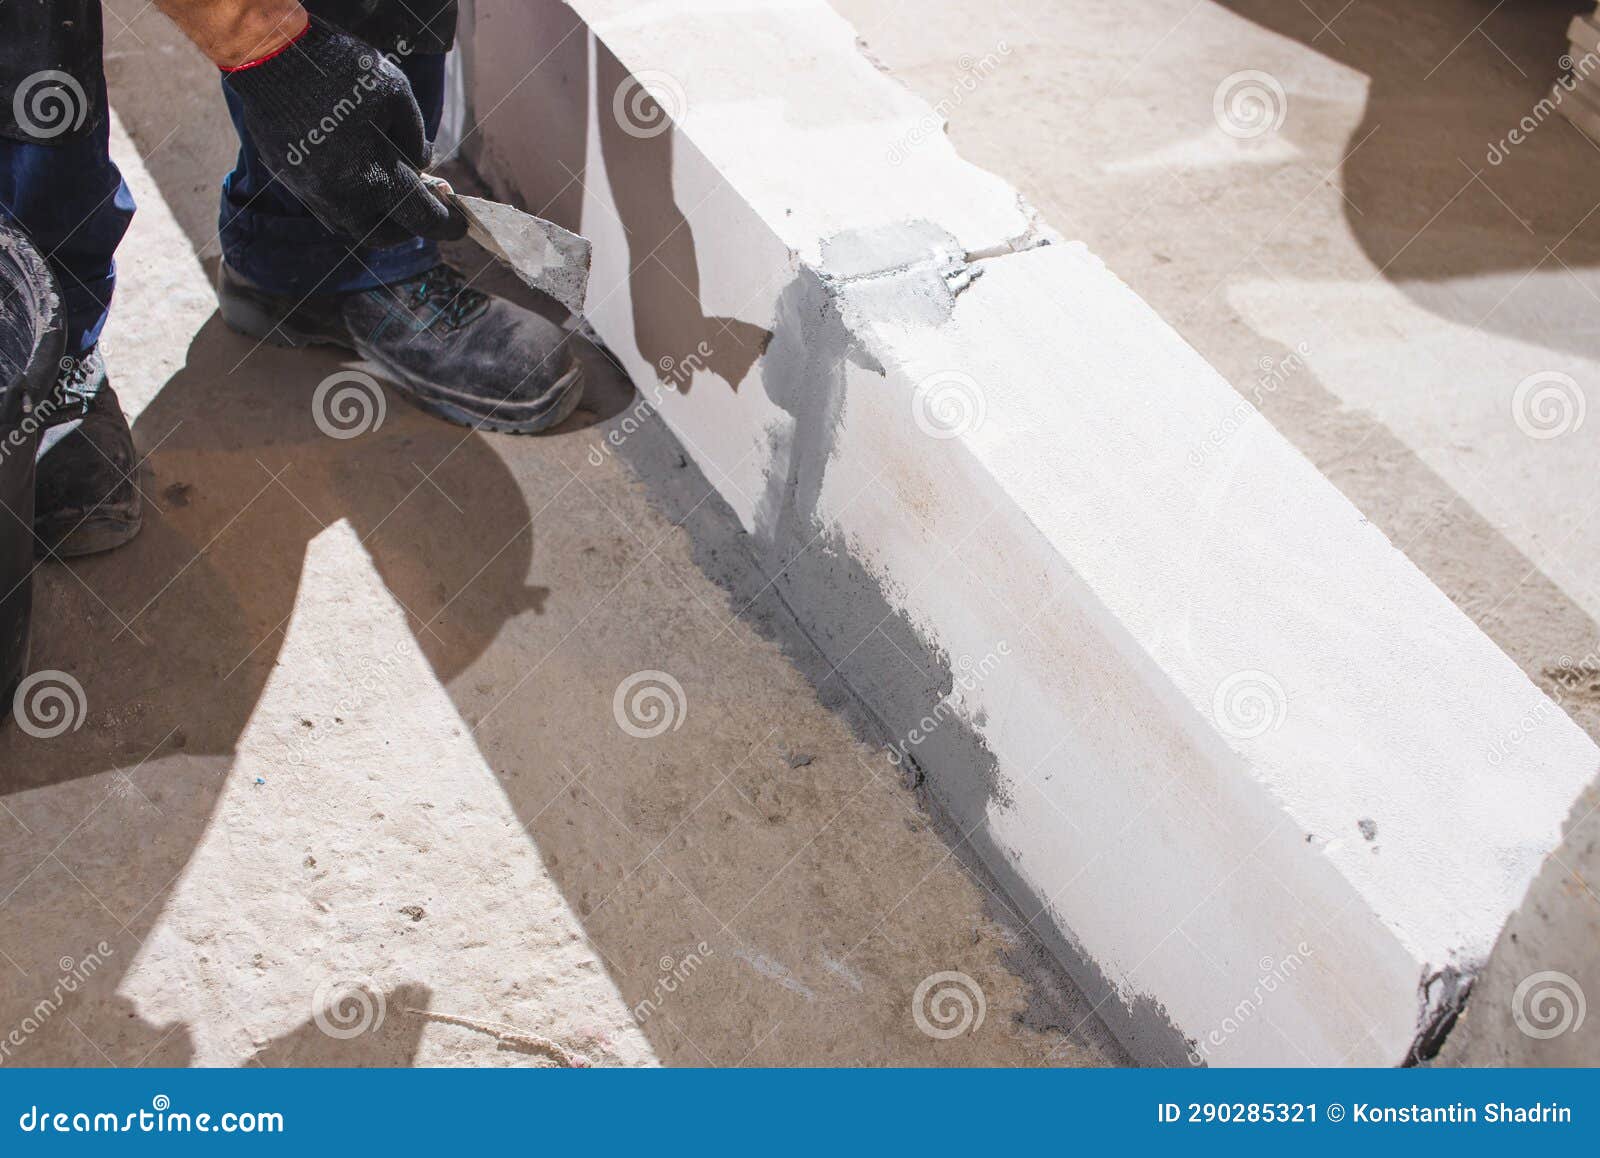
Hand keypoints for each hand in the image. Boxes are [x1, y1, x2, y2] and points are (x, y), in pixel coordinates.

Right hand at [221, 16, 466, 245]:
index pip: (422, 219)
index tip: (459, 225)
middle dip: (408, 226)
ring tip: (387, 191)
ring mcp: (312, 192)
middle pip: (385, 234)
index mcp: (375, 176)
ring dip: (375, 218)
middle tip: (419, 205)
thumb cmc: (341, 70)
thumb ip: (416, 136)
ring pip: (352, 227)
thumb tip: (422, 164)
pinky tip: (354, 177)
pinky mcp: (291, 181)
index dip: (447, 225)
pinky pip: (326, 208)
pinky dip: (348, 203)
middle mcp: (342, 196)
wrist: (270, 56)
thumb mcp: (397, 93)